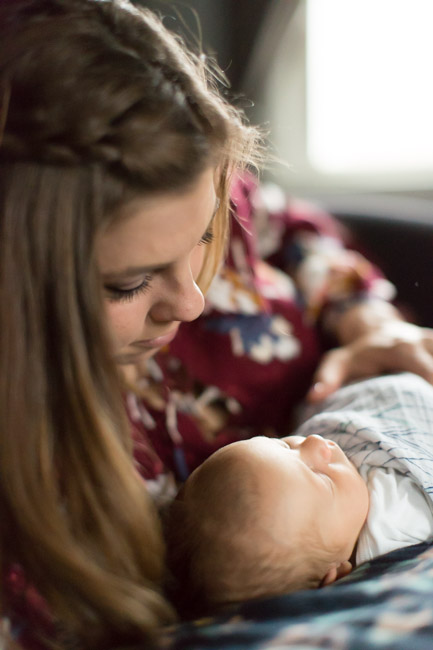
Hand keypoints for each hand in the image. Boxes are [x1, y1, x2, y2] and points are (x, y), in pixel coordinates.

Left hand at [308, 320, 432, 401]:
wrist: (375, 330)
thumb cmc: (357, 354)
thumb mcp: (338, 361)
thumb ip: (328, 377)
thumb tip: (314, 397)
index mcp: (401, 349)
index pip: (424, 369)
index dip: (432, 384)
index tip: (431, 405)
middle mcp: (422, 343)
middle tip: (431, 418)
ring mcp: (432, 342)